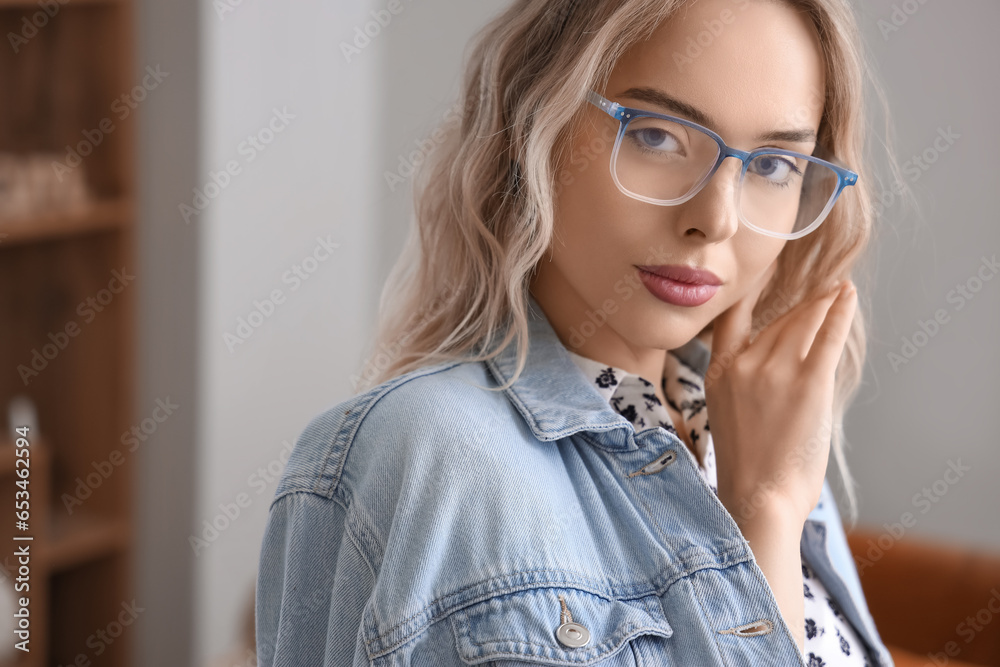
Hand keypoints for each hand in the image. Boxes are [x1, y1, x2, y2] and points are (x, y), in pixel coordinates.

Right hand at [704, 265, 857, 526]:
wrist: (759, 497)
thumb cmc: (747, 468)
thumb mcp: (727, 415)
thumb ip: (743, 383)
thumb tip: (773, 362)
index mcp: (717, 373)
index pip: (731, 317)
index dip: (750, 290)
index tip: (765, 270)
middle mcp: (742, 365)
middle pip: (776, 321)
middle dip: (801, 303)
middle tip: (820, 284)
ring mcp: (775, 372)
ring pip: (802, 323)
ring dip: (823, 302)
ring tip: (838, 288)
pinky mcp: (807, 383)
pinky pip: (826, 337)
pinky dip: (839, 312)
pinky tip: (848, 296)